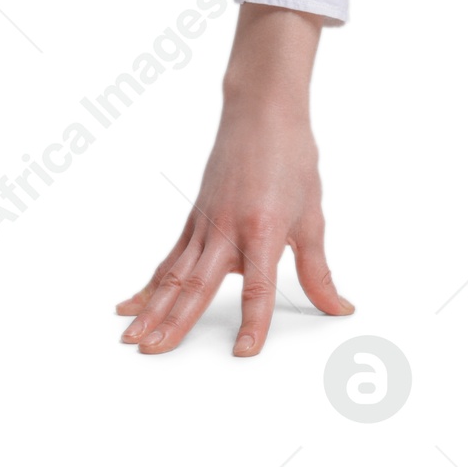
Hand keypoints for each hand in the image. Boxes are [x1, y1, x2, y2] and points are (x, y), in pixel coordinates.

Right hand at [115, 2, 354, 356]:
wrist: (262, 113)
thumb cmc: (291, 158)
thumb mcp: (311, 216)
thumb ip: (317, 270)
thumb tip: (337, 307)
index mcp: (263, 230)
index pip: (258, 287)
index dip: (253, 322)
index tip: (244, 353)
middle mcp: (227, 230)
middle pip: (199, 285)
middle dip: (175, 323)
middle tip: (153, 353)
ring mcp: (205, 225)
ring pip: (175, 275)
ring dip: (153, 309)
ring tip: (132, 340)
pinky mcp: (194, 219)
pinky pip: (170, 258)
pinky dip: (150, 284)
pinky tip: (130, 305)